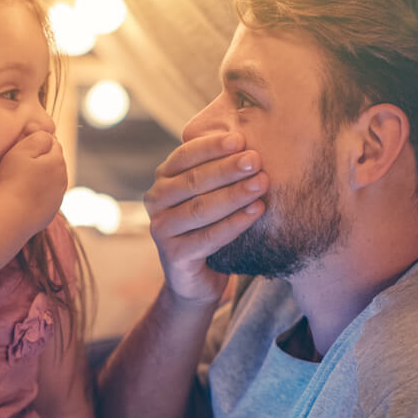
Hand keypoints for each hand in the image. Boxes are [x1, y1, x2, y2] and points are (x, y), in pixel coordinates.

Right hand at [0, 131, 67, 231]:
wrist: (11, 215)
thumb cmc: (12, 180)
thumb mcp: (22, 150)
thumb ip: (38, 138)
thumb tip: (47, 134)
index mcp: (57, 161)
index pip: (52, 142)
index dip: (37, 140)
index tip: (22, 144)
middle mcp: (62, 179)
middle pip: (54, 162)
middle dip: (42, 158)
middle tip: (21, 161)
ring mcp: (58, 197)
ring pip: (51, 179)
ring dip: (41, 176)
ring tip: (21, 178)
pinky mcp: (50, 211)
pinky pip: (46, 196)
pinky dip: (38, 193)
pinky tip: (24, 194)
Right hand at [144, 132, 266, 304]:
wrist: (198, 279)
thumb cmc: (210, 226)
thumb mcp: (211, 193)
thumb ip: (220, 169)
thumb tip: (252, 137)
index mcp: (163, 179)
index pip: (184, 156)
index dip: (211, 146)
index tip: (240, 139)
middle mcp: (155, 201)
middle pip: (193, 181)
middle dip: (227, 169)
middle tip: (256, 160)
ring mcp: (161, 229)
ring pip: (200, 208)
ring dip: (234, 194)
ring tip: (262, 183)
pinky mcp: (173, 255)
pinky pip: (207, 237)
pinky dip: (234, 223)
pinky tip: (256, 211)